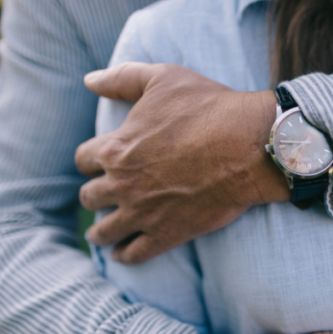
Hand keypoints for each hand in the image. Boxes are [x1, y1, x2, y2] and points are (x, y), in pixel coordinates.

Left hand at [75, 63, 289, 262]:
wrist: (249, 145)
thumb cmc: (208, 107)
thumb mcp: (162, 78)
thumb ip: (121, 78)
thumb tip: (89, 81)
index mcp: (117, 148)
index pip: (83, 161)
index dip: (90, 162)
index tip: (99, 165)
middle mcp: (123, 184)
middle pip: (90, 197)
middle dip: (95, 195)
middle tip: (102, 197)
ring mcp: (144, 212)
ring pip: (105, 231)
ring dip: (101, 231)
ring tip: (103, 234)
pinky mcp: (168, 234)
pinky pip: (134, 253)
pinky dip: (124, 255)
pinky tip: (121, 254)